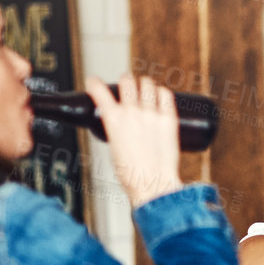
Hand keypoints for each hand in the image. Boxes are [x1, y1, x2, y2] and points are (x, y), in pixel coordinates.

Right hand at [91, 75, 182, 207]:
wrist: (152, 184)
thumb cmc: (132, 174)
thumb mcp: (114, 148)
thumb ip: (117, 132)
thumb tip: (122, 127)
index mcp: (113, 120)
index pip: (99, 90)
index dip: (94, 83)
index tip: (94, 82)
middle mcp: (132, 113)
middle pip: (127, 81)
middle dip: (125, 80)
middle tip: (127, 82)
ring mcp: (151, 114)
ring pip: (147, 84)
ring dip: (144, 83)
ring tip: (146, 86)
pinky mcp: (169, 119)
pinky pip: (166, 95)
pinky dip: (162, 91)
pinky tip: (161, 93)